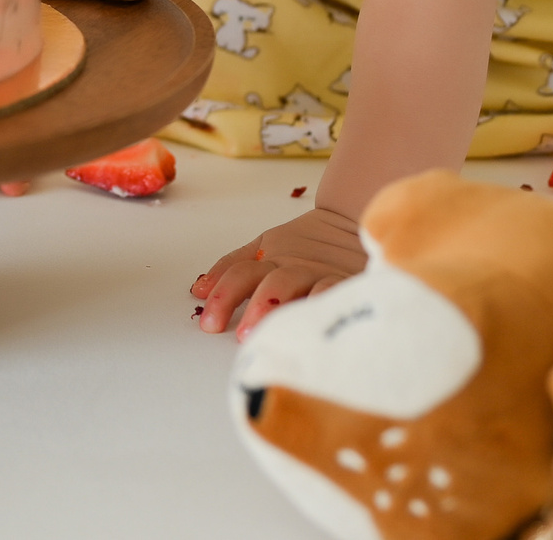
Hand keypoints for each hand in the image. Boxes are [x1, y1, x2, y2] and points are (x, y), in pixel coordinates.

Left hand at [189, 206, 365, 337]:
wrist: (354, 218)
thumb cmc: (307, 243)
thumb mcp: (267, 247)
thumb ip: (234, 267)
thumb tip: (198, 290)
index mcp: (271, 259)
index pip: (241, 274)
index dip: (223, 295)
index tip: (209, 324)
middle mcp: (294, 267)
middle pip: (269, 283)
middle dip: (253, 306)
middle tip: (243, 334)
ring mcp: (321, 273)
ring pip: (299, 287)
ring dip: (282, 308)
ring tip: (271, 333)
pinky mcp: (349, 282)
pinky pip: (334, 292)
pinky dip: (322, 303)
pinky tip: (311, 322)